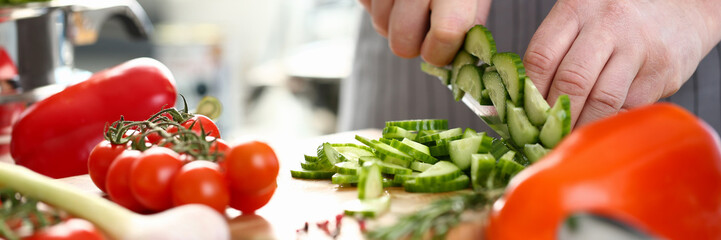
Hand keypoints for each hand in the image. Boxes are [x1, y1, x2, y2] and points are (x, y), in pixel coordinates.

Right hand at [358, 0, 491, 65]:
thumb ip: (470, 18)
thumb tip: (458, 55)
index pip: (445, 34)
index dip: (442, 52)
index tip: (445, 49)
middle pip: (402, 43)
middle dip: (413, 44)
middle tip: (425, 29)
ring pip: (380, 26)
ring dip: (395, 23)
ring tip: (411, 2)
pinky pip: (367, 7)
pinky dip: (379, 5)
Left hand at [524, 0, 720, 127]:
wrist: (681, 9)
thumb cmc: (617, 20)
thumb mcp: (581, 19)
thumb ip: (555, 51)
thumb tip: (522, 101)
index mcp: (577, 9)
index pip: (541, 56)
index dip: (529, 92)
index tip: (524, 115)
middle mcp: (608, 25)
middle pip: (571, 81)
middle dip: (554, 116)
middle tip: (543, 136)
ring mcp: (638, 48)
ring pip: (602, 100)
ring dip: (581, 127)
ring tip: (567, 140)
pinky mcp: (662, 72)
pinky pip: (628, 108)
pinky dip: (609, 124)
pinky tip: (597, 130)